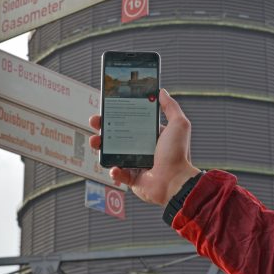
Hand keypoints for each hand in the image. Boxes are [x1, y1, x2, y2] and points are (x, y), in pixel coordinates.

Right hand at [89, 89, 199, 205]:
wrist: (176, 182)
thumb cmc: (178, 153)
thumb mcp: (178, 124)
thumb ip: (171, 107)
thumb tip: (161, 91)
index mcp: (151, 136)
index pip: (131, 122)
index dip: (118, 114)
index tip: (107, 107)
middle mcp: (143, 148)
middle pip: (117, 135)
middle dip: (103, 127)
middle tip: (95, 121)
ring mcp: (136, 164)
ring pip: (113, 153)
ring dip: (101, 147)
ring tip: (95, 141)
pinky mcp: (132, 179)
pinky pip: (118, 174)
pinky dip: (114, 171)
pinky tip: (114, 167)